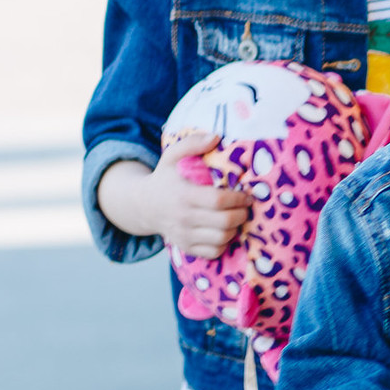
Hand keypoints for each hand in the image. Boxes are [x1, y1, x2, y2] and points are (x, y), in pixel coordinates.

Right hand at [98, 132, 250, 254]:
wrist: (143, 205)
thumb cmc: (164, 177)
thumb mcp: (173, 155)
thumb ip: (193, 143)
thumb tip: (216, 137)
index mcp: (184, 195)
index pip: (218, 201)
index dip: (238, 198)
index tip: (246, 194)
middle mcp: (183, 218)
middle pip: (224, 222)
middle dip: (241, 214)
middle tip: (245, 207)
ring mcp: (184, 236)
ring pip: (221, 239)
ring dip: (234, 228)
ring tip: (235, 217)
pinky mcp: (186, 247)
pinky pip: (213, 252)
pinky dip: (224, 243)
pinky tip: (223, 230)